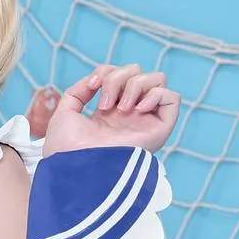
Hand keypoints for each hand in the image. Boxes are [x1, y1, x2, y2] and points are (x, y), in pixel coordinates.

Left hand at [41, 63, 180, 157]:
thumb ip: (79, 91)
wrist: (76, 166)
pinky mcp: (160, 128)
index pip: (120, 74)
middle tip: (105, 103)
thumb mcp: (66, 112)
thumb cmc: (67, 147)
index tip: (92, 85)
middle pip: (138, 73)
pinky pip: (172, 97)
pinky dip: (156, 94)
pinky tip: (138, 109)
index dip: (106, 71)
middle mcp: (130, 114)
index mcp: (109, 111)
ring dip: (135, 85)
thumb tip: (97, 81)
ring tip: (120, 109)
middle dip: (118, 77)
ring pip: (157, 80)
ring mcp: (145, 120)